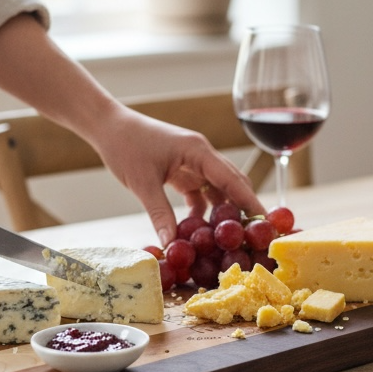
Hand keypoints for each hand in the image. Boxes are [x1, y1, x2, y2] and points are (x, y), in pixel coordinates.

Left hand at [92, 107, 264, 247]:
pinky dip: (202, 209)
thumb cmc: (125, 146)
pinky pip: (199, 191)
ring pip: (216, 189)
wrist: (107, 126)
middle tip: (252, 236)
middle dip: (242, 209)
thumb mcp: (142, 183)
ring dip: (221, 211)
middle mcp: (201, 155)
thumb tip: (172, 245)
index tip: (265, 223)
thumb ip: (159, 213)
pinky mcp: (181, 168)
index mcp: (198, 151)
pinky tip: (198, 228)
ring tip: (228, 238)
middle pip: (231, 184)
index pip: (232, 179)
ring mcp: (192, 161)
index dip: (250, 202)